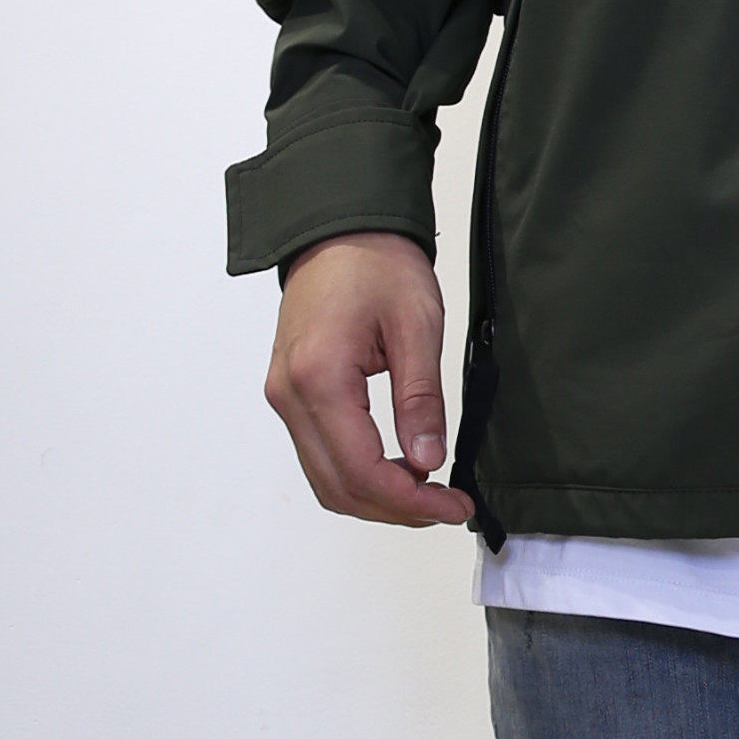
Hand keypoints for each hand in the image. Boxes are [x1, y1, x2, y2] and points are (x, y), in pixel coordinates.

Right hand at [264, 233, 473, 525]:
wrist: (338, 229)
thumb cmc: (376, 263)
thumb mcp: (417, 326)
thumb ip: (421, 398)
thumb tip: (427, 460)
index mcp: (319, 377)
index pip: (361, 471)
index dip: (410, 502)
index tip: (453, 505)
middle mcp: (289, 394)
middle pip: (338, 487)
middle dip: (396, 509)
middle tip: (447, 506)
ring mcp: (284, 396)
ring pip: (325, 480)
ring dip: (376, 497)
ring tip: (428, 490)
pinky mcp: (290, 393)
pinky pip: (319, 455)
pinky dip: (358, 475)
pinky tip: (398, 468)